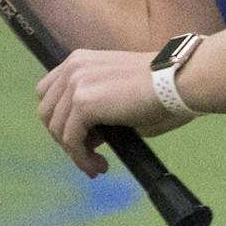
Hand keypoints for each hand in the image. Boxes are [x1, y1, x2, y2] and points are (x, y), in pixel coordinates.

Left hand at [35, 48, 187, 176]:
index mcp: (80, 60)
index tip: (83, 138)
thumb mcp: (119, 94)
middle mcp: (73, 67)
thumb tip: (89, 137)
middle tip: (89, 155)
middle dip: (65, 138)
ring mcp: (76, 83)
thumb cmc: (162, 89)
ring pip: (57, 129)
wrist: (178, 82)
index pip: (49, 93)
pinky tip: (100, 165)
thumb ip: (98, 109)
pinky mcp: (84, 103)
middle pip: (47, 113)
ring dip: (75, 152)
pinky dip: (82, 158)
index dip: (61, 119)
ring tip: (98, 165)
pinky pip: (71, 140)